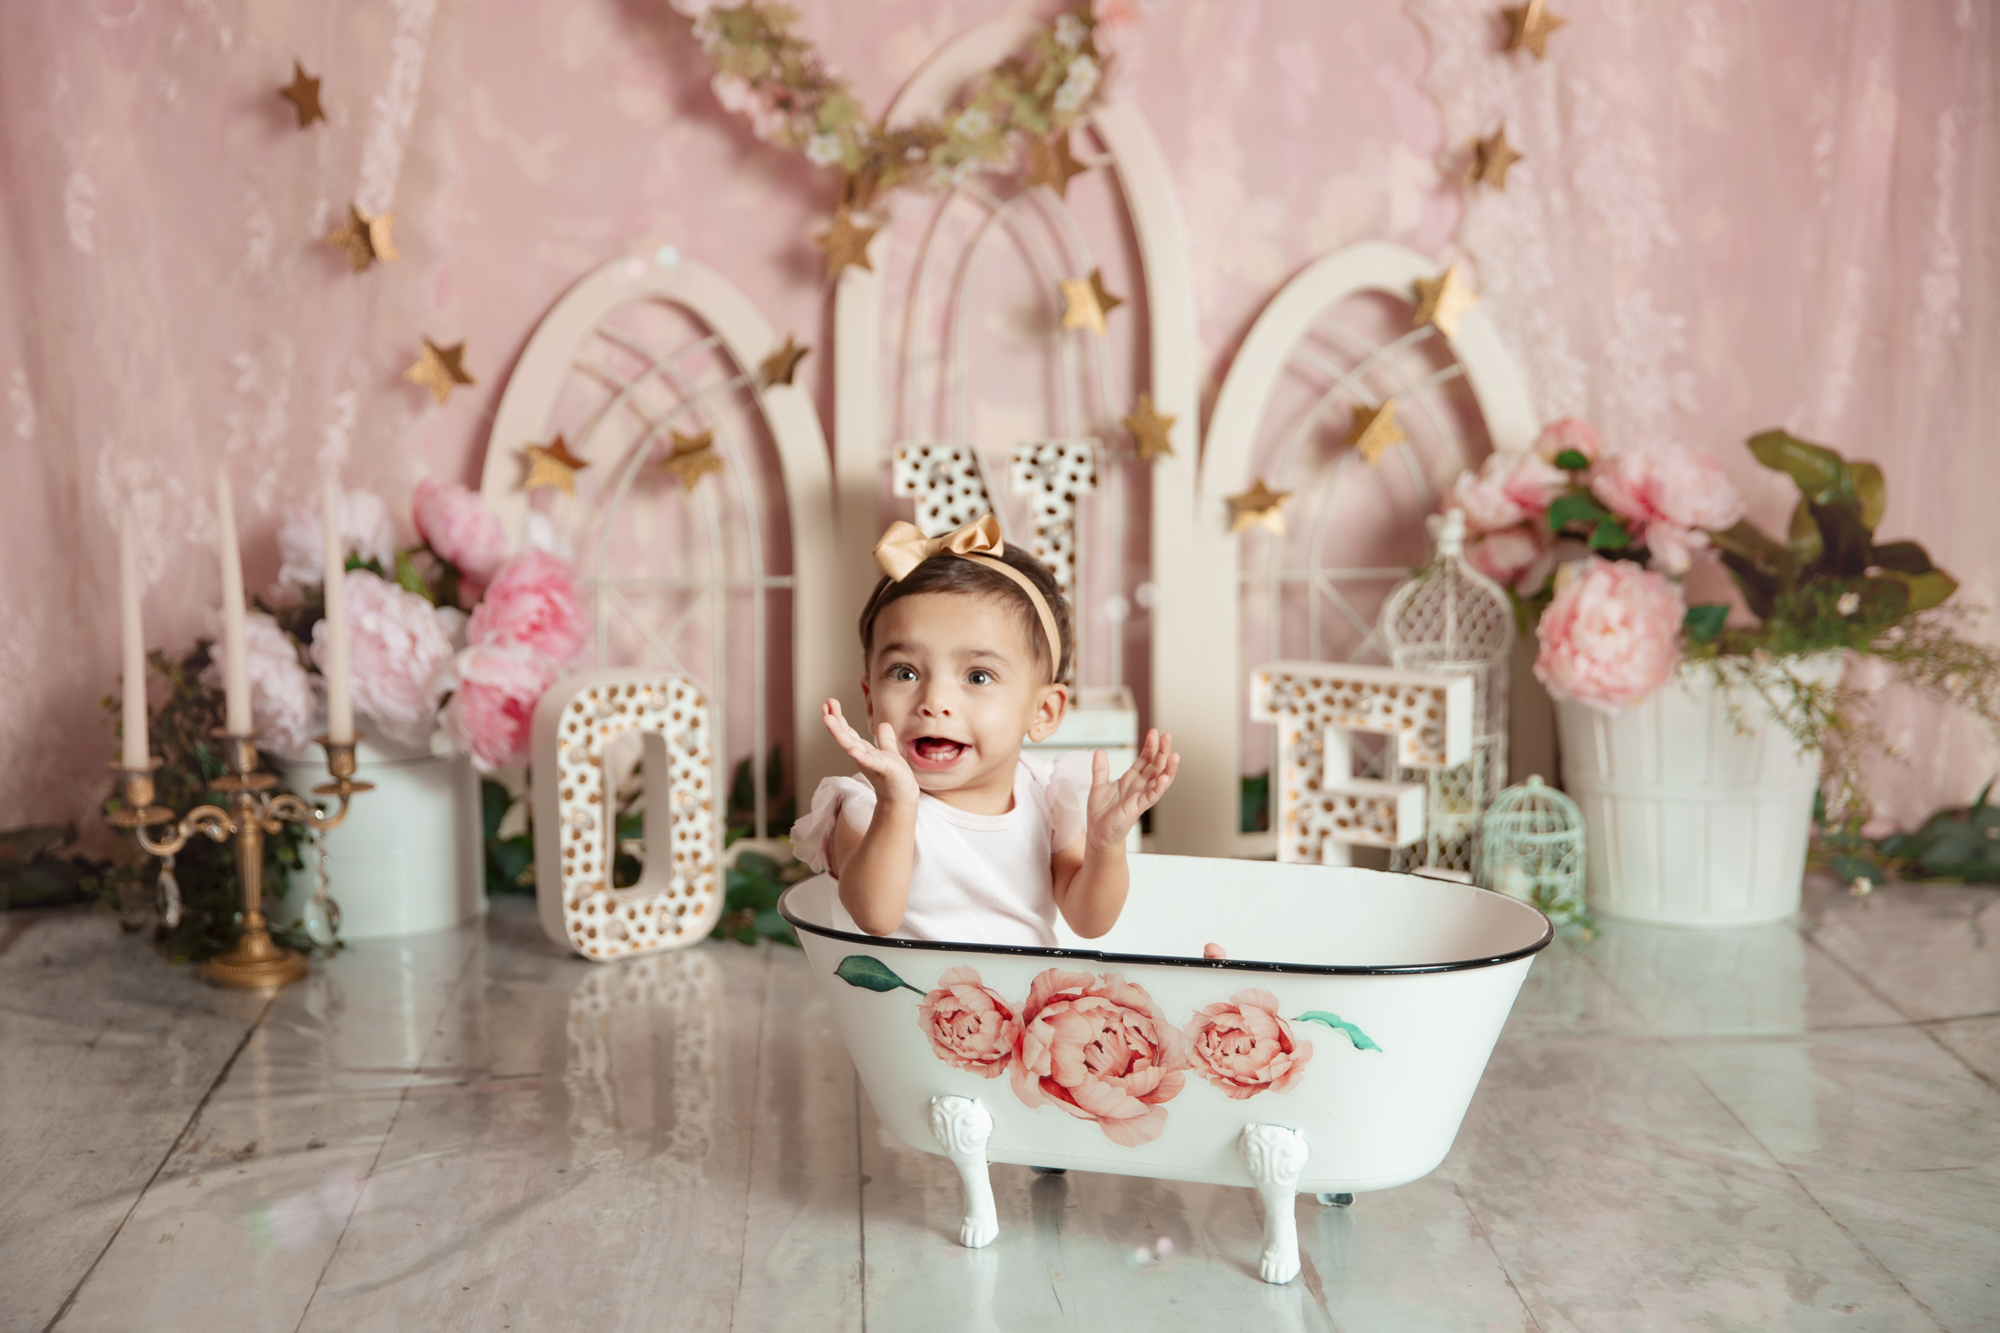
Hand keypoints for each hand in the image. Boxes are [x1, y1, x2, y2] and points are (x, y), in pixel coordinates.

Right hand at [822, 699, 920, 806]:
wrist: (902, 797)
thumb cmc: (895, 778)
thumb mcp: (889, 753)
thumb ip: (885, 739)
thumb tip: (883, 724)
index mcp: (864, 750)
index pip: (848, 731)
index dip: (838, 718)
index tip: (829, 703)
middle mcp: (862, 756)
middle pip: (845, 736)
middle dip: (834, 722)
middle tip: (824, 706)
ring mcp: (870, 763)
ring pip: (851, 745)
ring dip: (839, 733)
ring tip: (828, 720)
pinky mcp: (882, 770)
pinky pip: (870, 761)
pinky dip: (860, 755)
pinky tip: (852, 749)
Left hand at [1085, 729, 1178, 851]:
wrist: (1098, 833)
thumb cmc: (1101, 812)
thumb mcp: (1098, 785)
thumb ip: (1100, 769)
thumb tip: (1100, 751)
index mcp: (1131, 779)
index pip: (1145, 759)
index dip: (1150, 746)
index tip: (1154, 732)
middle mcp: (1139, 786)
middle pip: (1155, 766)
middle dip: (1162, 751)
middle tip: (1167, 736)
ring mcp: (1140, 796)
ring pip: (1159, 781)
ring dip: (1168, 769)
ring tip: (1174, 755)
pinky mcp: (1138, 808)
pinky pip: (1151, 797)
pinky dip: (1158, 787)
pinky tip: (1164, 777)